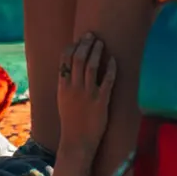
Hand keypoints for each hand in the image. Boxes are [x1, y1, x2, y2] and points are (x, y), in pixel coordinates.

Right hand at [57, 33, 115, 158]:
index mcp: (62, 87)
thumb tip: (69, 72)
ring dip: (97, 52)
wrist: (77, 140)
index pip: (65, 61)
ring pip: (92, 66)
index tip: (79, 40)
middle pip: (78, 60)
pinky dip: (111, 68)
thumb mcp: (63, 100)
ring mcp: (87, 93)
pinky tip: (113, 59)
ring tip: (101, 43)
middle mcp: (73, 88)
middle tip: (91, 36)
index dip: (72, 48)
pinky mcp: (101, 100)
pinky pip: (107, 80)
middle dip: (85, 45)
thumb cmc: (70, 121)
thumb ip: (66, 85)